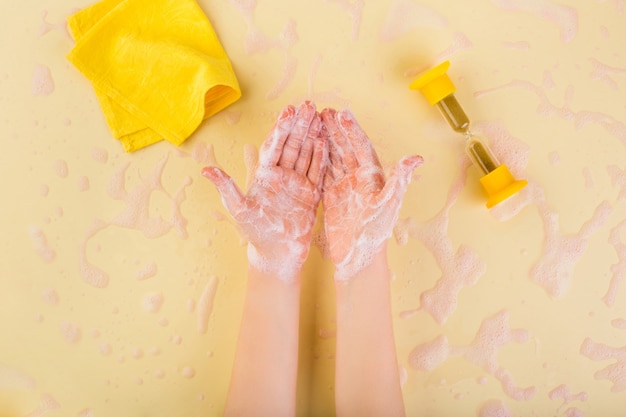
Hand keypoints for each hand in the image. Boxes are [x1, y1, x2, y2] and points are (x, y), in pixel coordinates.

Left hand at [202, 101, 327, 281]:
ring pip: (306, 153)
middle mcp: (281, 175)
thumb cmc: (255, 232)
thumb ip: (226, 187)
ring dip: (312, 135)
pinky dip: (322, 155)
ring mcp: (297, 183)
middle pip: (292, 144)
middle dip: (299, 125)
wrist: (277, 253)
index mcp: (264, 175)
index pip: (273, 146)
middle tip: (308, 104)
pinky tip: (326, 138)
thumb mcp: (238, 208)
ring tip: (320, 115)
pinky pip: (318, 170)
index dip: (281, 128)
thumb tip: (205, 169)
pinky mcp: (311, 193)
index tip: (288, 111)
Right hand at [321, 108, 422, 280]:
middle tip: (323, 111)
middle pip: (347, 148)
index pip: (361, 148)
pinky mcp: (334, 198)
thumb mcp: (387, 206)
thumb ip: (399, 181)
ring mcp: (346, 188)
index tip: (341, 113)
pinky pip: (325, 174)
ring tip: (314, 124)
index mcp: (374, 178)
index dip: (352, 130)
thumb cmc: (374, 234)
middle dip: (336, 130)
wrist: (359, 258)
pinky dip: (317, 160)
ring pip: (335, 158)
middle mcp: (360, 180)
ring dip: (326, 141)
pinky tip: (309, 149)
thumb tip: (416, 158)